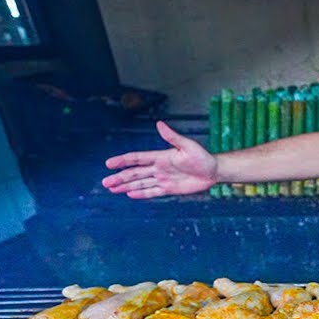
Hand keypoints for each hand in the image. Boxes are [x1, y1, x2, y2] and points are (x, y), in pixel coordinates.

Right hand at [101, 121, 217, 198]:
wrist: (213, 171)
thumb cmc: (202, 157)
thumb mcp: (188, 146)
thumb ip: (172, 137)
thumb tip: (159, 124)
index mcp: (160, 157)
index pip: (137, 159)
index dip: (123, 161)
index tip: (109, 164)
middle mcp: (158, 168)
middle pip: (134, 173)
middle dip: (119, 178)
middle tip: (105, 182)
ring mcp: (163, 179)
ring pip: (140, 183)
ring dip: (126, 186)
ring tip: (112, 189)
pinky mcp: (169, 189)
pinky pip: (152, 192)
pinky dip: (141, 193)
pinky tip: (130, 194)